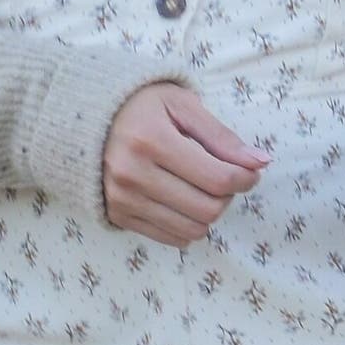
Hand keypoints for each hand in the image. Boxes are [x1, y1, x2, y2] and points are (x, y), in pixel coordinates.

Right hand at [103, 83, 265, 246]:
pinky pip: (171, 238)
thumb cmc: (140, 106)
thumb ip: (222, 136)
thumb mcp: (181, 106)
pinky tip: (184, 202)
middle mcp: (133, 174)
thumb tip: (261, 162)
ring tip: (202, 189)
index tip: (251, 172)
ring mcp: (123, 199)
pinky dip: (188, 226)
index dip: (246, 179)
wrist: (84, 118)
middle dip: (227, 196)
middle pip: (208, 209)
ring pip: (192, 229)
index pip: (218, 178)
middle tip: (223, 178)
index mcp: (151, 140)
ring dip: (209, 213)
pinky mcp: (118, 215)